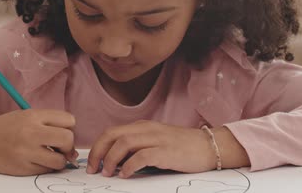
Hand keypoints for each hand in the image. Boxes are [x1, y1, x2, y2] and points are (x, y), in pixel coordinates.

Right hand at [0, 109, 77, 175]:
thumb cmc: (7, 127)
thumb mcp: (27, 115)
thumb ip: (49, 124)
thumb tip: (72, 146)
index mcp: (34, 116)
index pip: (69, 120)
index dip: (69, 128)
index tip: (62, 131)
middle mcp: (31, 132)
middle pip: (68, 139)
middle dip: (69, 146)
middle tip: (61, 148)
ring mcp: (27, 152)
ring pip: (60, 160)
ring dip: (59, 161)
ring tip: (50, 156)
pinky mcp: (22, 168)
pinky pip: (46, 171)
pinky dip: (47, 167)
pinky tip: (38, 161)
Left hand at [87, 120, 217, 178]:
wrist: (209, 146)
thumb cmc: (182, 147)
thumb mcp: (156, 142)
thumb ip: (137, 148)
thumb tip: (115, 162)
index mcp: (142, 127)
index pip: (111, 132)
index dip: (97, 147)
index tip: (92, 163)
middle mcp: (147, 129)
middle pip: (112, 135)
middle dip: (98, 151)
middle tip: (93, 169)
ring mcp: (156, 139)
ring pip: (124, 143)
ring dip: (111, 159)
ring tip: (107, 173)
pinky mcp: (166, 151)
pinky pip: (141, 156)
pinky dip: (129, 166)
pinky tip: (125, 174)